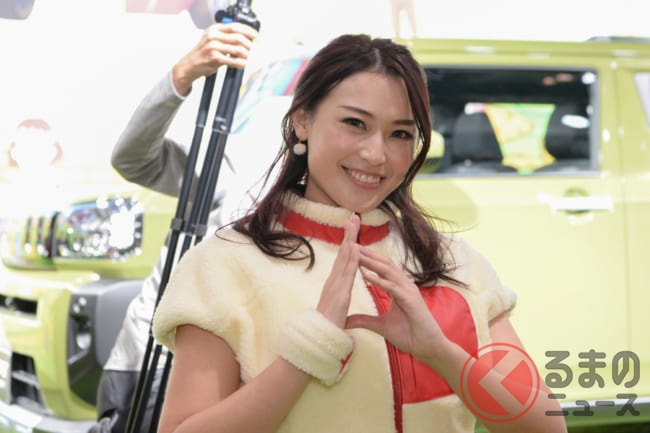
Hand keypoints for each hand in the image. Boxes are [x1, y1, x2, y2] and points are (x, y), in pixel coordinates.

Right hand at [172, 22, 257, 94]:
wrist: (190, 64)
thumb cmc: (205, 52)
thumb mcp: (213, 39)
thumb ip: (226, 37)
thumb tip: (246, 38)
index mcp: (214, 29)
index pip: (235, 26)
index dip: (247, 31)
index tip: (255, 35)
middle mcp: (213, 36)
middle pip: (238, 37)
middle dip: (249, 44)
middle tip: (253, 50)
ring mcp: (213, 47)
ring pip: (237, 49)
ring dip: (246, 55)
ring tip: (249, 58)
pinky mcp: (214, 58)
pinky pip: (233, 61)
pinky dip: (241, 63)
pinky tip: (244, 64)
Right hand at [316, 213, 360, 327]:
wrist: (319, 339)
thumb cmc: (328, 325)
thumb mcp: (336, 306)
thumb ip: (338, 296)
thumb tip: (340, 292)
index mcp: (336, 282)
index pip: (344, 258)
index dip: (349, 242)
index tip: (352, 227)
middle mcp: (334, 280)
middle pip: (343, 252)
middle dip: (349, 233)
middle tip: (354, 216)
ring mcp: (336, 285)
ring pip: (345, 258)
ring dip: (350, 239)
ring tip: (355, 224)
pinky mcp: (340, 293)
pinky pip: (347, 273)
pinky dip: (352, 259)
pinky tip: (356, 247)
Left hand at [346, 247, 450, 363]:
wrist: (428, 347)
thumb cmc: (409, 335)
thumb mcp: (381, 326)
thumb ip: (364, 320)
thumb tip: (346, 320)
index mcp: (398, 289)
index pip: (381, 269)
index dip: (367, 260)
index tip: (351, 252)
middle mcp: (404, 286)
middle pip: (384, 264)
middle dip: (368, 254)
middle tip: (351, 244)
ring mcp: (409, 291)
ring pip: (388, 271)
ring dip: (371, 262)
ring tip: (356, 254)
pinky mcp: (411, 300)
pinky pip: (392, 287)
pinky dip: (378, 280)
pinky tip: (365, 275)